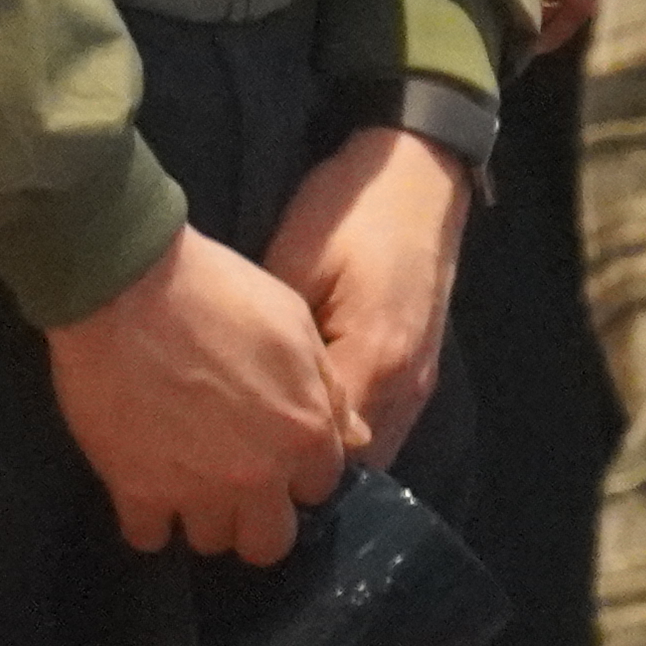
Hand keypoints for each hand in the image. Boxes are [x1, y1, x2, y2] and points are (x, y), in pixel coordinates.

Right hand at [45, 222, 354, 562]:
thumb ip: (328, 388)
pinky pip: (148, 537)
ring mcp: (196, 491)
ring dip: (201, 513)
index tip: (275, 448)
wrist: (126, 282)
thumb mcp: (292, 319)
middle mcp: (258, 476)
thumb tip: (354, 436)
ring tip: (184, 474)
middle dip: (257, 516)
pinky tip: (143, 481)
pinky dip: (146, 516)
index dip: (299, 468)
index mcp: (304, 431)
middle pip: (270, 542)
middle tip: (234, 479)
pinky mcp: (137, 492)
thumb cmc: (215, 288)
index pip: (320, 487)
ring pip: (211, 542)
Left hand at [266, 125, 470, 466]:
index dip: (275, 464)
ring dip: (324, 460)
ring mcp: (419, 383)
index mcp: (374, 360)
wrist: (417, 172)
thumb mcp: (295, 262)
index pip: (324, 452)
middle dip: (299, 474)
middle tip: (240, 467)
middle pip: (352, 467)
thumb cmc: (349, 211)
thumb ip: (276, 339)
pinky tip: (303, 424)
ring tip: (267, 453)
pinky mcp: (419, 371)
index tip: (225, 464)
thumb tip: (237, 393)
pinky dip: (345, 437)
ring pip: (370, 454)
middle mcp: (405, 387)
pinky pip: (381, 427)